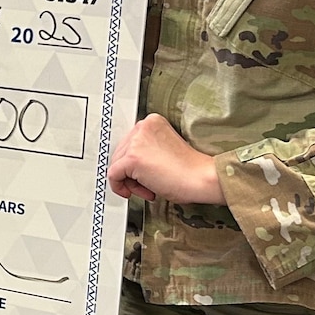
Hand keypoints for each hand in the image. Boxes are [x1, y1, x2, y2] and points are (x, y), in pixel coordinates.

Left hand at [107, 114, 223, 205]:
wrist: (201, 178)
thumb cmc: (189, 169)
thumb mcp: (164, 148)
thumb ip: (146, 148)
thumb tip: (127, 163)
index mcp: (152, 121)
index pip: (130, 142)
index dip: (135, 163)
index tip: (143, 172)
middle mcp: (143, 127)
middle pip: (121, 153)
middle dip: (131, 173)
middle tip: (148, 184)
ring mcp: (136, 142)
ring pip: (116, 165)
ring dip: (130, 182)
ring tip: (150, 188)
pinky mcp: (132, 158)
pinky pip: (113, 176)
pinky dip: (120, 187)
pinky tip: (135, 192)